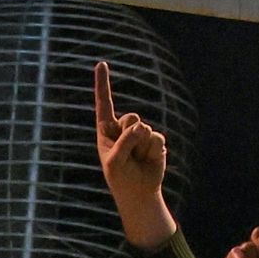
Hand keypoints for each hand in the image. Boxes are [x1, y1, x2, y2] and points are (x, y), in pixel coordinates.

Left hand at [95, 59, 175, 250]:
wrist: (139, 193)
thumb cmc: (120, 178)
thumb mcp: (115, 161)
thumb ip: (126, 142)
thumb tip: (144, 127)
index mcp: (106, 130)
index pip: (104, 103)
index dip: (103, 84)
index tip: (102, 64)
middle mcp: (123, 128)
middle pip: (131, 117)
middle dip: (131, 135)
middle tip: (128, 155)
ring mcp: (140, 134)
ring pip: (145, 128)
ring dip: (141, 146)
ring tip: (137, 160)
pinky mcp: (154, 141)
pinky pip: (156, 138)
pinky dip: (153, 151)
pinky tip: (149, 160)